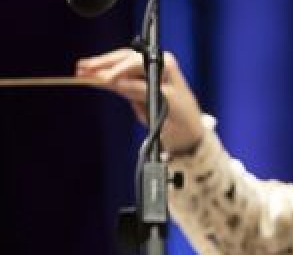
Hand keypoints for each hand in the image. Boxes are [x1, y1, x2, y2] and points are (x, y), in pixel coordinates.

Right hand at [74, 48, 204, 153]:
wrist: (188, 133)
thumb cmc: (183, 118)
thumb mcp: (165, 104)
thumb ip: (140, 91)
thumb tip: (118, 83)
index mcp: (166, 66)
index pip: (137, 63)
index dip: (120, 70)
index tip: (108, 78)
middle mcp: (156, 65)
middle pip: (124, 60)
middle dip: (104, 65)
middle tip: (85, 68)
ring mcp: (146, 74)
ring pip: (118, 66)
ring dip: (99, 68)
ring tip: (81, 70)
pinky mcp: (138, 85)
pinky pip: (118, 79)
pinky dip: (104, 79)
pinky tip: (90, 77)